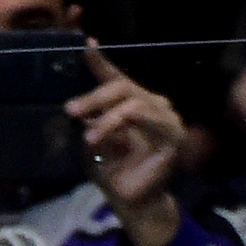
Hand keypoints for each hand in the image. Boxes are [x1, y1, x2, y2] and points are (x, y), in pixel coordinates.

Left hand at [69, 45, 184, 245]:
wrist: (131, 201)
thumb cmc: (113, 171)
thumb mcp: (94, 141)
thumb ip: (90, 121)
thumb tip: (79, 105)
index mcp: (132, 104)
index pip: (116, 78)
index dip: (101, 61)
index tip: (85, 43)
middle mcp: (151, 105)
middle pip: (122, 86)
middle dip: (94, 97)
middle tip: (71, 110)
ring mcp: (165, 118)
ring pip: (133, 103)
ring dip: (107, 117)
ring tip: (89, 136)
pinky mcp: (174, 134)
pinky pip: (148, 119)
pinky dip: (127, 122)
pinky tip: (110, 131)